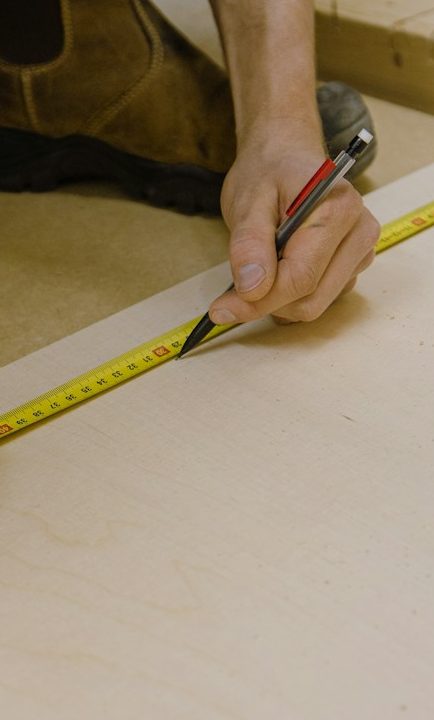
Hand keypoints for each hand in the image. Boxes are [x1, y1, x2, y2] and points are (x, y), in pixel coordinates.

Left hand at [209, 133, 379, 326]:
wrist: (286, 156)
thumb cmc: (268, 174)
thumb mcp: (247, 202)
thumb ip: (249, 244)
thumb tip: (252, 289)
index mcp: (338, 211)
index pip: (300, 277)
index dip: (258, 301)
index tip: (221, 309)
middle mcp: (359, 234)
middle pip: (310, 300)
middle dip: (267, 303)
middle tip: (232, 293)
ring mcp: (360, 253)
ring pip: (315, 305)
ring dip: (279, 301)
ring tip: (259, 267)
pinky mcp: (352, 267)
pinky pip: (319, 300)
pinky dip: (290, 298)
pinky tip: (276, 271)